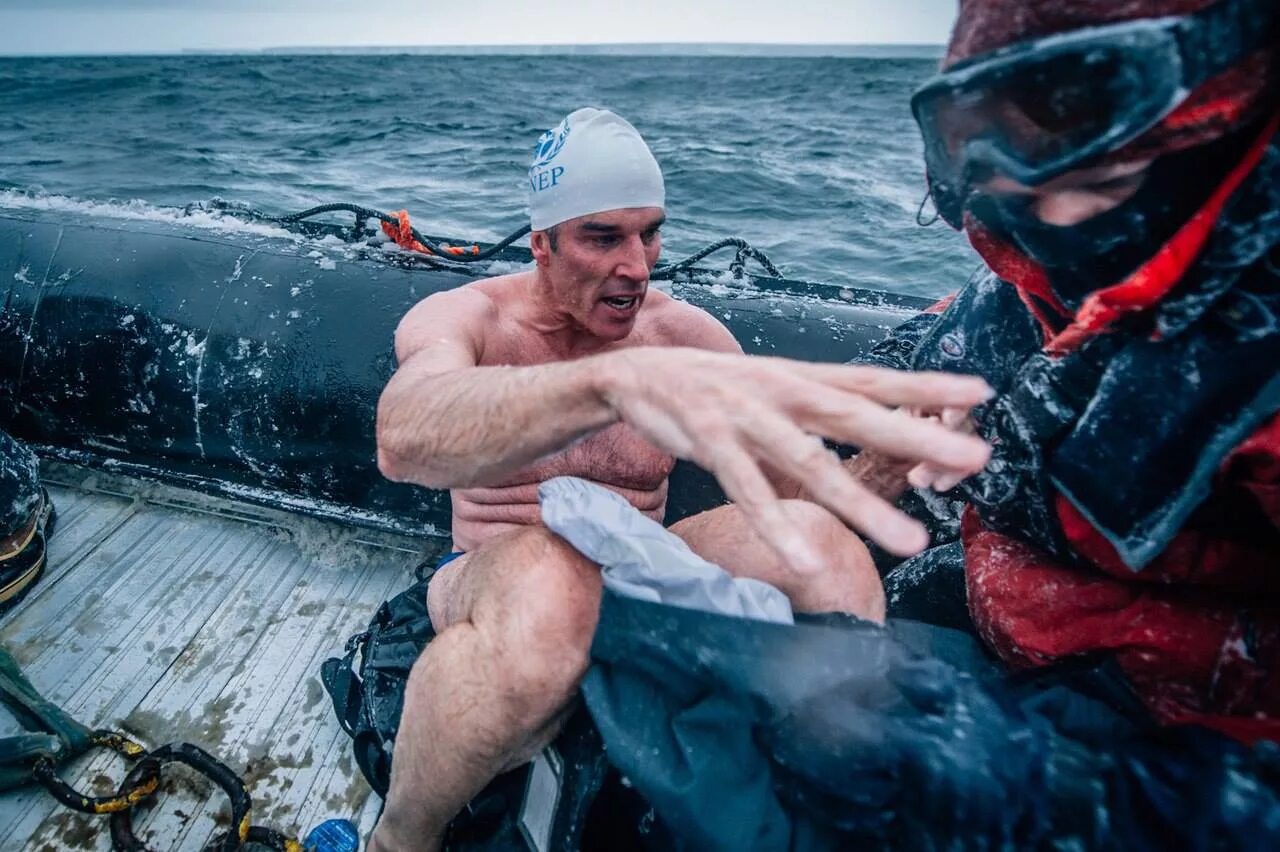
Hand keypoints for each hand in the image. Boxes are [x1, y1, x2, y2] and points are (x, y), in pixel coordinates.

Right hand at [601, 348, 991, 573]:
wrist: (638, 374)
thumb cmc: (718, 389)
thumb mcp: (776, 389)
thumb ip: (823, 409)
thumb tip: (882, 426)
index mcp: (802, 378)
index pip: (873, 379)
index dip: (926, 386)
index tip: (982, 392)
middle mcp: (783, 392)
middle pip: (859, 415)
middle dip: (919, 437)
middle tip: (977, 457)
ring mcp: (747, 416)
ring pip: (813, 464)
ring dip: (863, 505)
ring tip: (912, 541)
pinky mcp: (710, 442)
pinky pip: (749, 491)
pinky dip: (776, 526)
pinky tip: (804, 560)